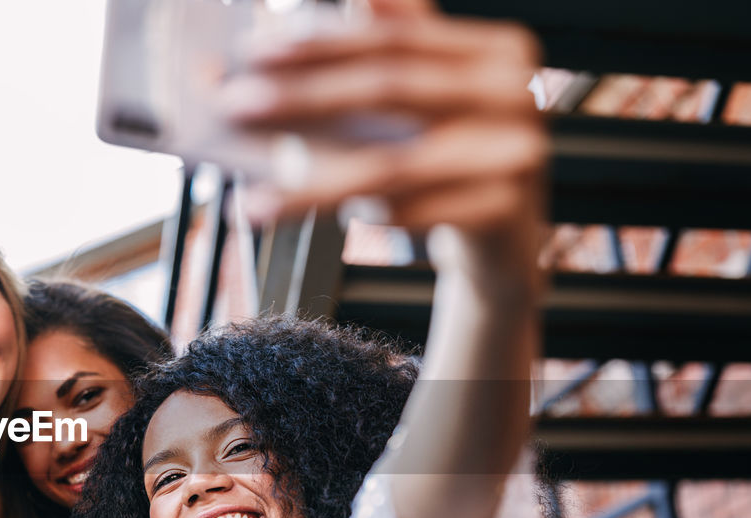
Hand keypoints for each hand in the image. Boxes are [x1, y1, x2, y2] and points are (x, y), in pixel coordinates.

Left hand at [223, 0, 546, 247]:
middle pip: (390, 88)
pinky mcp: (504, 213)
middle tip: (233, 106)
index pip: (393, 39)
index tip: (252, 52)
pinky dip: (359, 218)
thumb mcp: (425, 104)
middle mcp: (516, 93)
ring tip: (253, 203)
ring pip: (392, 166)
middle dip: (303, 97)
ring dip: (311, 185)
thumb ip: (387, 51)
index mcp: (495, 50)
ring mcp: (517, 154)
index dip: (321, 43)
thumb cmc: (452, 164)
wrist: (503, 245)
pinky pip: (412, 216)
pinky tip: (313, 220)